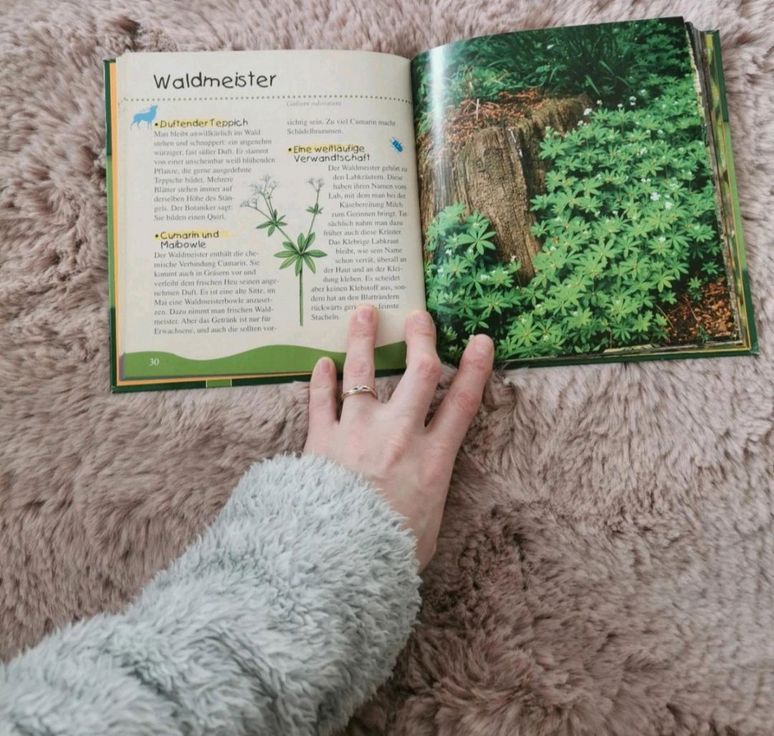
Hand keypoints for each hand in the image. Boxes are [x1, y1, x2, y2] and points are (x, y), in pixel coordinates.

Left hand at [303, 306, 493, 569]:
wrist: (336, 560)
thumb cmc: (388, 554)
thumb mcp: (427, 529)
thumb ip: (427, 498)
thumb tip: (424, 493)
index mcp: (432, 459)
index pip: (461, 402)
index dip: (474, 368)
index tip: (480, 341)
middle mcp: (399, 434)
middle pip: (417, 372)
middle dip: (421, 337)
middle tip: (418, 315)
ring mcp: (358, 432)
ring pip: (362, 373)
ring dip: (363, 339)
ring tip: (363, 311)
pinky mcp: (321, 439)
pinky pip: (321, 401)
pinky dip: (321, 381)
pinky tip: (322, 363)